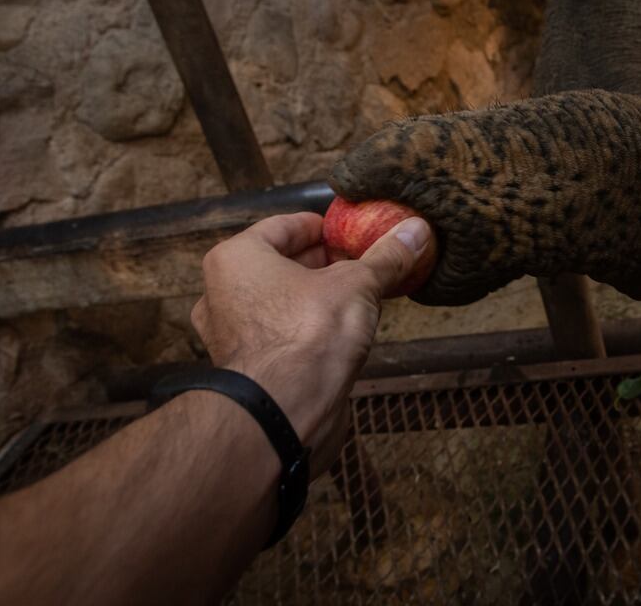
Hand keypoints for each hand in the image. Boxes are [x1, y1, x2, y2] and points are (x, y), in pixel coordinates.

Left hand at [190, 211, 431, 476]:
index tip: (356, 232)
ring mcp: (231, 335)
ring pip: (282, 303)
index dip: (325, 227)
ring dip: (318, 299)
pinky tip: (343, 335)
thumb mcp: (357, 285)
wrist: (285, 413)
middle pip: (282, 265)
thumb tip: (418, 228)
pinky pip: (282, 335)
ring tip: (361, 298)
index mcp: (237, 259)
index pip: (284, 226)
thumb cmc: (309, 333)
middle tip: (365, 264)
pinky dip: (310, 330)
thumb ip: (386, 257)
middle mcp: (222, 293)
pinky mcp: (248, 370)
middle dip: (325, 264)